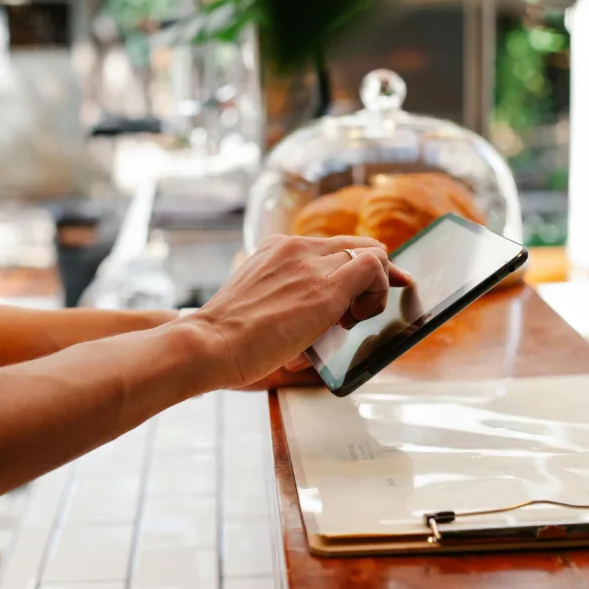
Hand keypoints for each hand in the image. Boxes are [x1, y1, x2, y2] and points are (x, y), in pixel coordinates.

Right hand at [190, 235, 410, 388]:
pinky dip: (378, 292)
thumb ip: (286, 301)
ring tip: (351, 320)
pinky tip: (356, 318)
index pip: (331, 246)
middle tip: (370, 306)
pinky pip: (373, 268)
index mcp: (278, 250)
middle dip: (376, 274)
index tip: (363, 291)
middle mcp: (297, 248)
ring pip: (371, 252)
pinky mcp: (327, 287)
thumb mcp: (259, 304)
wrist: (210, 343)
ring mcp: (313, 264)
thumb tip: (315, 326)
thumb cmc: (228, 339)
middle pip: (357, 244)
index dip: (355, 267)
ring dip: (373, 288)